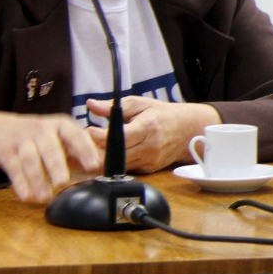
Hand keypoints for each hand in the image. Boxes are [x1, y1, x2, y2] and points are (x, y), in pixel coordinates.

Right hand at [0, 112, 100, 203]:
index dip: (85, 149)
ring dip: (37, 179)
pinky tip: (27, 197)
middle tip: (63, 183)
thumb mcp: (61, 140)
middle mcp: (42, 129)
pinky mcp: (4, 150)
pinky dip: (20, 183)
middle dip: (57, 166)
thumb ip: (80, 153)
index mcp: (61, 125)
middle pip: (50, 148)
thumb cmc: (40, 138)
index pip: (76, 135)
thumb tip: (102, 168)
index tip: (94, 165)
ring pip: (30, 159)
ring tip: (44, 197)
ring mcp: (21, 139)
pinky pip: (13, 168)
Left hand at [86, 97, 221, 173]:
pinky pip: (126, 168)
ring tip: (94, 148)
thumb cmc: (163, 115)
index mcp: (147, 127)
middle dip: (97, 150)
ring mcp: (150, 160)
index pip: (119, 137)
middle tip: (84, 143)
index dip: (101, 136)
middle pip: (115, 155)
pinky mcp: (149, 169)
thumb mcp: (141, 104)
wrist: (188, 131)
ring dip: (104, 158)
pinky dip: (116, 162)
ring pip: (118, 165)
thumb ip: (114, 106)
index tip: (89, 130)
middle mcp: (149, 146)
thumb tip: (91, 104)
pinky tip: (110, 154)